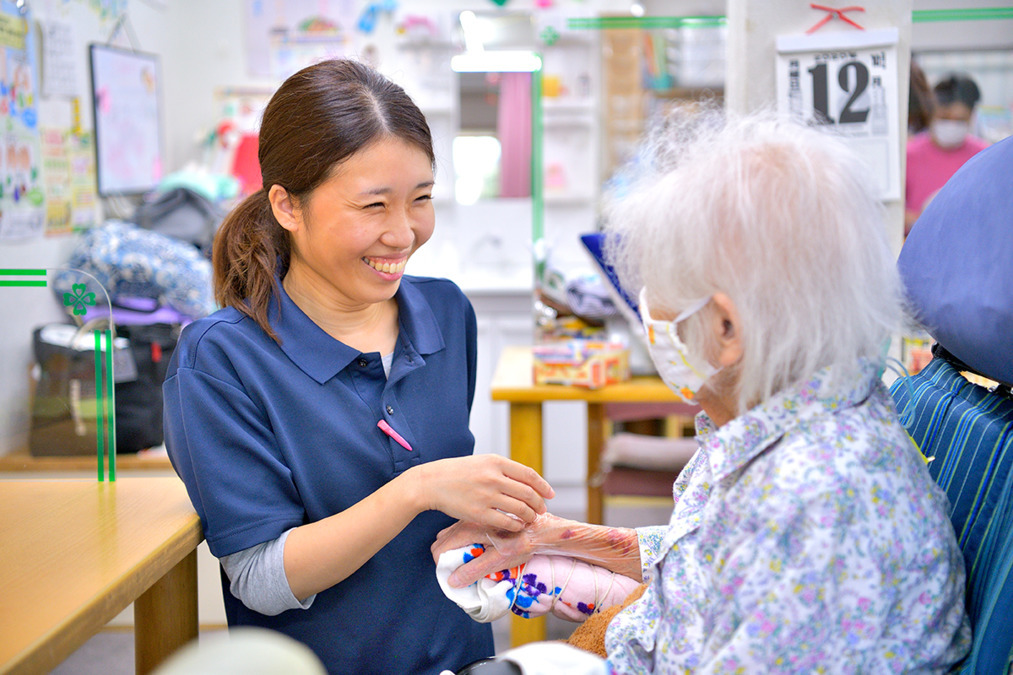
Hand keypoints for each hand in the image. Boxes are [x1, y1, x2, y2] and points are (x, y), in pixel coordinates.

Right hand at [414, 454, 553, 532]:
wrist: (432, 482)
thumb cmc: (459, 472)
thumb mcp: (483, 462)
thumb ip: (504, 470)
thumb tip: (528, 482)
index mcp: (496, 462)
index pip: (529, 475)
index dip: (543, 486)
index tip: (550, 494)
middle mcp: (493, 477)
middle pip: (528, 493)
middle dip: (538, 504)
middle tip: (541, 510)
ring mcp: (486, 496)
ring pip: (520, 509)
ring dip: (529, 516)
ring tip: (530, 518)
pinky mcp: (478, 513)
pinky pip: (506, 522)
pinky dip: (516, 525)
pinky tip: (517, 525)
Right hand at [431, 519, 538, 587]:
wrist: (541, 529)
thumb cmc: (523, 543)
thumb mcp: (499, 559)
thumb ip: (475, 569)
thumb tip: (452, 580)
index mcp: (469, 529)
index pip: (440, 548)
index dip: (441, 565)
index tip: (450, 576)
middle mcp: (469, 520)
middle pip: (442, 541)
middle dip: (445, 557)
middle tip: (457, 570)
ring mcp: (474, 519)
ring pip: (451, 535)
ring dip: (453, 550)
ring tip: (466, 562)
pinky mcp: (480, 520)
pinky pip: (461, 532)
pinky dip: (461, 543)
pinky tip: (475, 551)